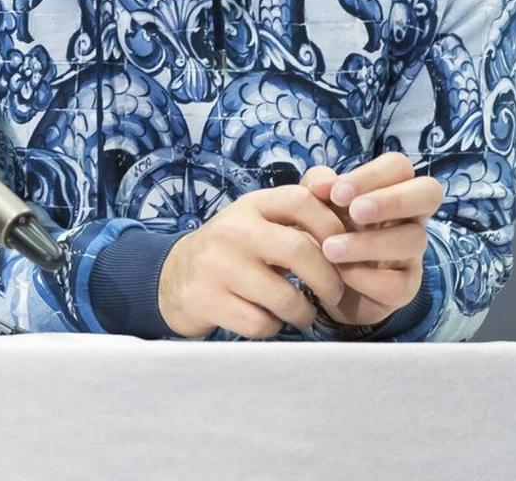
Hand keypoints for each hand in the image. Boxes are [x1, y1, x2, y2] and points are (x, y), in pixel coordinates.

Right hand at [159, 185, 347, 338]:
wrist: (174, 277)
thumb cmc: (233, 249)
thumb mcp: (258, 219)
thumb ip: (299, 205)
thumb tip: (339, 187)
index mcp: (250, 206)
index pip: (301, 200)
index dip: (332, 225)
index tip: (342, 250)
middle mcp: (232, 230)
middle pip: (300, 251)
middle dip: (329, 280)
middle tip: (334, 293)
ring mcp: (217, 266)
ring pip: (285, 298)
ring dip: (303, 313)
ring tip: (299, 312)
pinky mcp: (207, 300)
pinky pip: (261, 324)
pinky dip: (272, 328)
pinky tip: (266, 318)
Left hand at [301, 152, 441, 327]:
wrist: (318, 284)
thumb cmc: (322, 232)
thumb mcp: (314, 203)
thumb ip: (317, 185)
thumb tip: (323, 183)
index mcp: (387, 190)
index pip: (398, 166)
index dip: (372, 175)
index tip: (337, 194)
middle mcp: (408, 218)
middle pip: (428, 192)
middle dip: (392, 200)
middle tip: (356, 212)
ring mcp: (411, 254)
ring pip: (413, 240)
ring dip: (368, 243)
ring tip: (330, 249)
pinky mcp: (405, 288)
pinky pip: (398, 284)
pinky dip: (366, 279)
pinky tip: (340, 277)